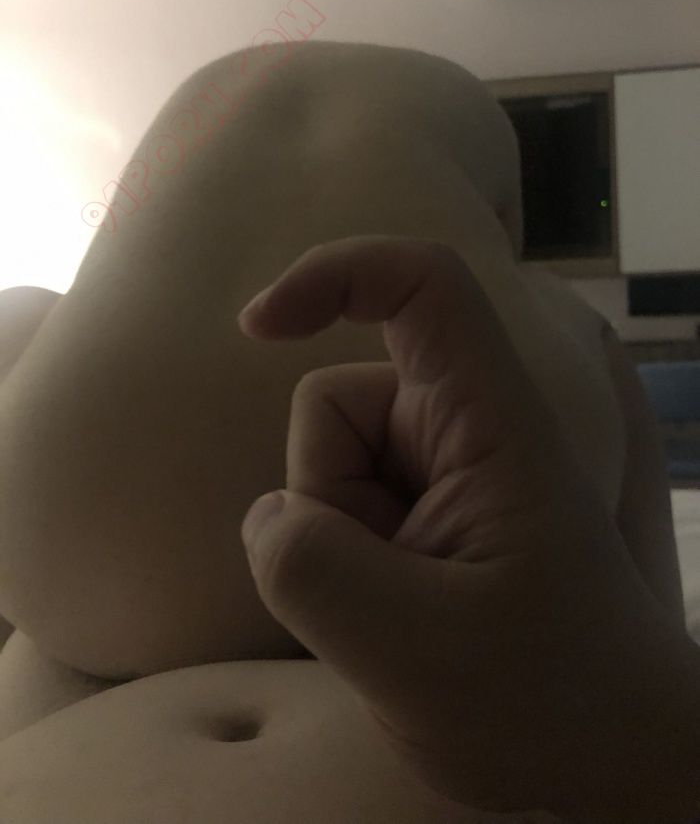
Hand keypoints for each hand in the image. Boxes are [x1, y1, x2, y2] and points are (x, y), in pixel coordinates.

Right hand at [238, 237, 698, 820]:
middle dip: (326, 495)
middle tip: (391, 593)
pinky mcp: (416, 523)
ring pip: (324, 471)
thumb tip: (269, 516)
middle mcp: (460, 434)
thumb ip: (310, 570)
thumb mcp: (418, 649)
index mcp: (489, 425)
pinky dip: (338, 570)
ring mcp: (435, 479)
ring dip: (333, 546)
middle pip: (335, 405)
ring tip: (401, 616)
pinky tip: (392, 622)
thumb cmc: (547, 701)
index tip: (259, 325)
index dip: (335, 272)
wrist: (601, 753)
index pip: (422, 287)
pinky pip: (332, 516)